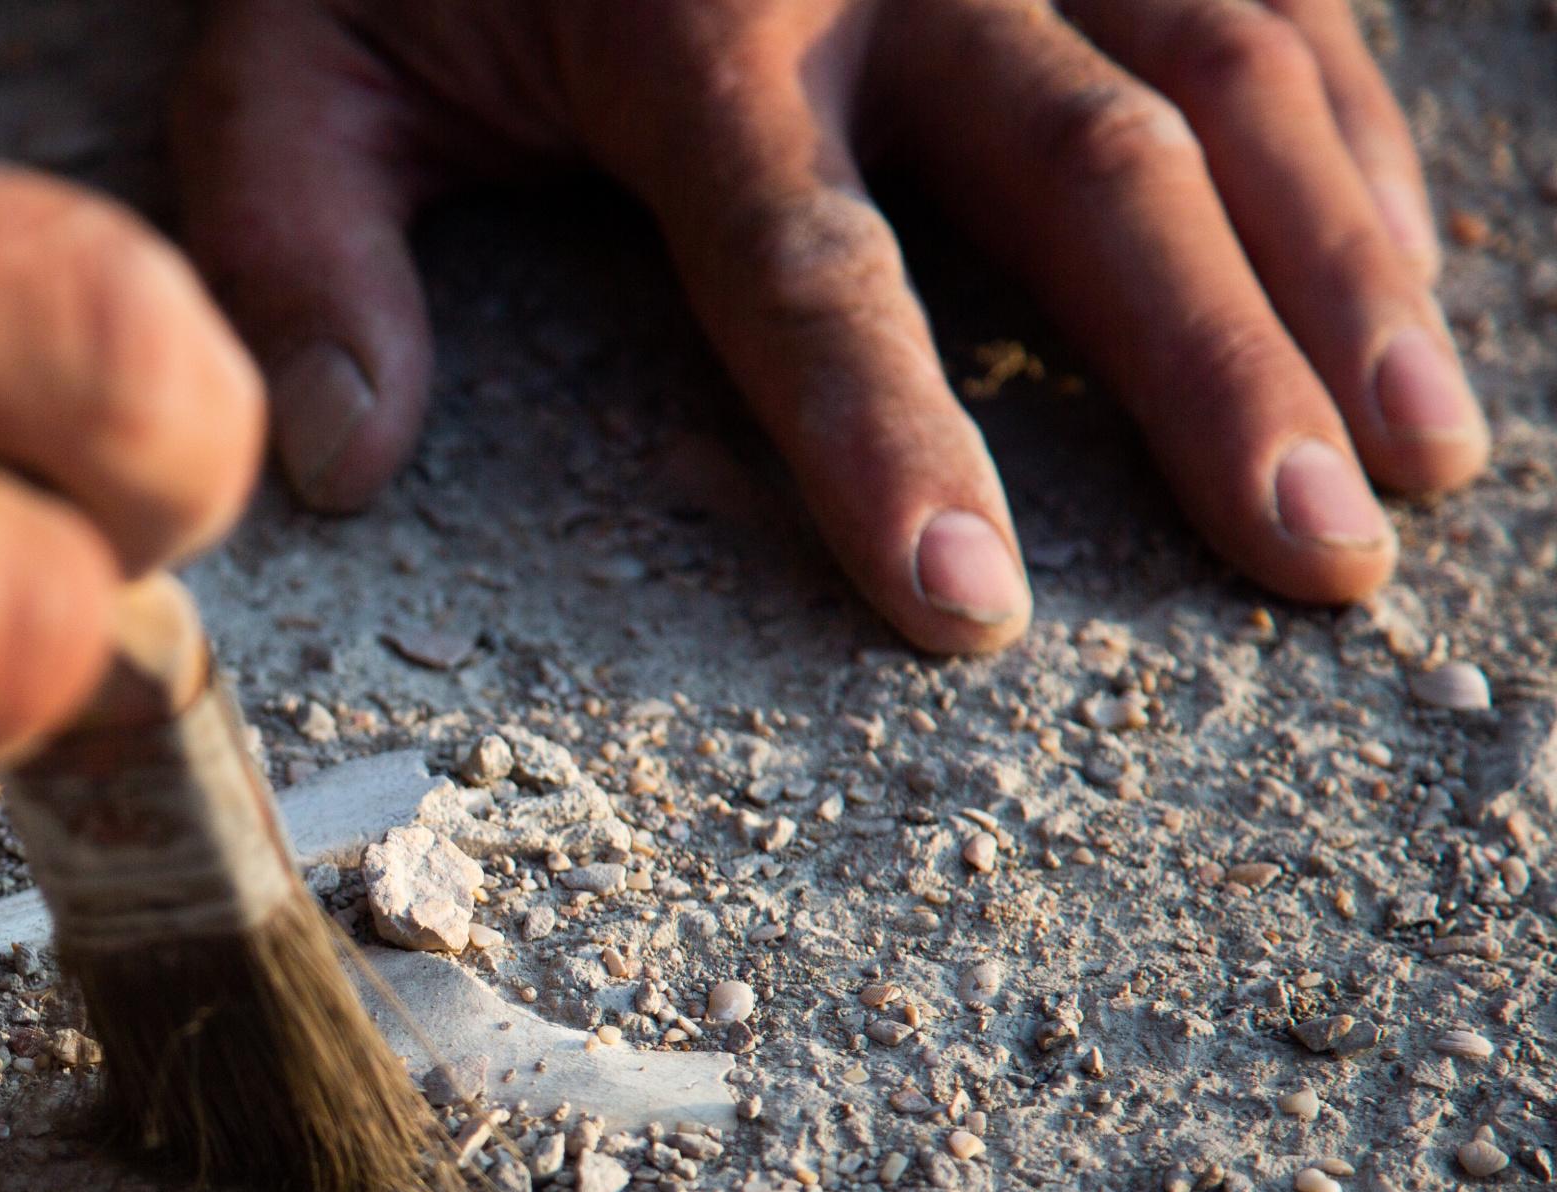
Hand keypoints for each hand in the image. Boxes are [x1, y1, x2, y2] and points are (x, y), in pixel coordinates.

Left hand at [176, 0, 1486, 651]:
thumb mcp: (292, 58)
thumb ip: (296, 246)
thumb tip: (331, 464)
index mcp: (691, 24)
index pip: (806, 260)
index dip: (887, 432)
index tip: (970, 607)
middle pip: (1093, 168)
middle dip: (1220, 372)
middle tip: (1321, 560)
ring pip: (1235, 68)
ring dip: (1345, 265)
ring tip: (1424, 461)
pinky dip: (1349, 144)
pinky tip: (1401, 285)